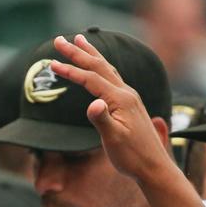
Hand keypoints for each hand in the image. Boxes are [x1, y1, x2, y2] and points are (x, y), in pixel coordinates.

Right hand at [49, 34, 173, 181]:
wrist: (153, 167)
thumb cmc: (132, 156)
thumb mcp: (114, 139)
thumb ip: (102, 119)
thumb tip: (92, 104)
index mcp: (121, 99)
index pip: (90, 80)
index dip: (70, 71)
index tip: (52, 64)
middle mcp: (126, 93)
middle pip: (98, 66)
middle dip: (78, 52)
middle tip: (59, 39)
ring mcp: (129, 97)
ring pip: (106, 68)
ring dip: (91, 53)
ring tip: (79, 40)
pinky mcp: (129, 104)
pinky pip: (112, 77)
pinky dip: (101, 66)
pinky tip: (99, 67)